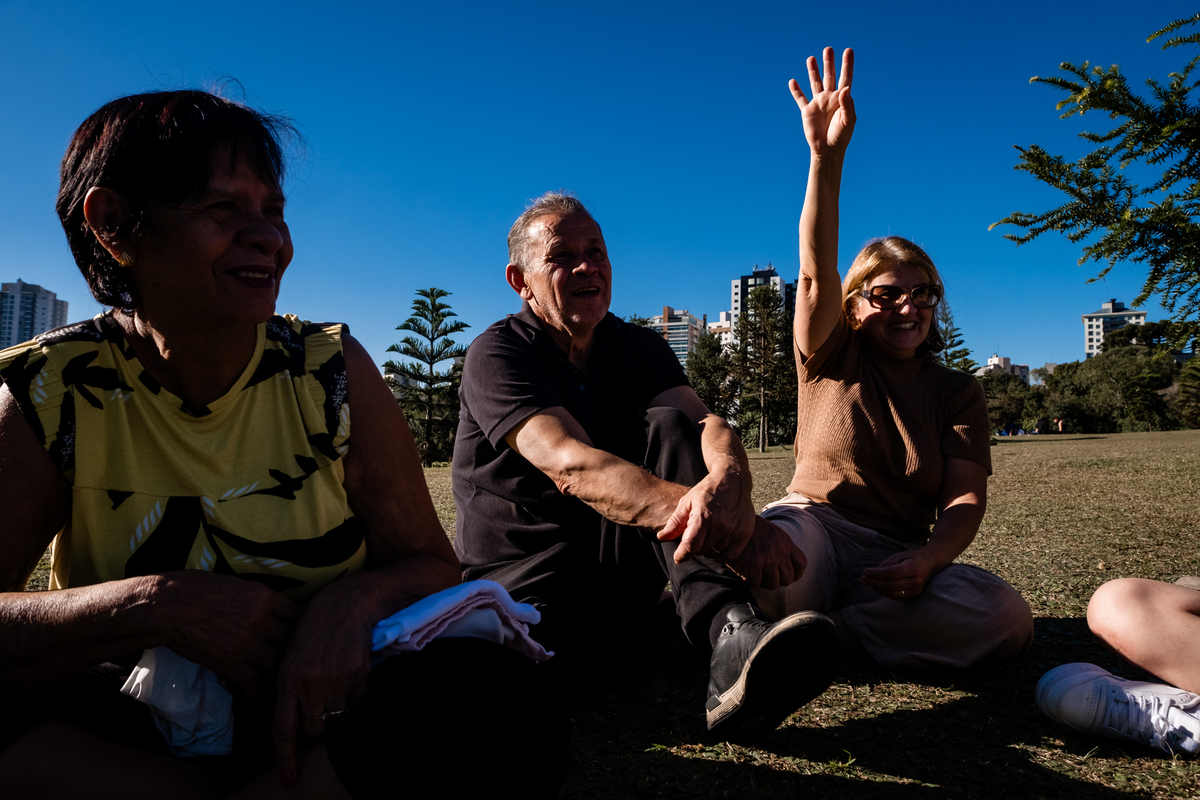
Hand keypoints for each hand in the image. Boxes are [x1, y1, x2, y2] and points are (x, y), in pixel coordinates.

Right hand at [158, 571, 300, 697]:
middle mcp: (262, 621)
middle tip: (302, 662)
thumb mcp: (239, 584)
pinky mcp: (230, 663)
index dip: (304, 627)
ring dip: (282, 674)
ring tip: (288, 682)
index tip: (306, 635)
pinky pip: (254, 682)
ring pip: (278, 665)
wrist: (168, 605)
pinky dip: (261, 691)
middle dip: (298, 652)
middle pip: (293, 641)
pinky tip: (264, 696)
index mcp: (265, 598)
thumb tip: (274, 608)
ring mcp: (247, 644)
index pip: (299, 615)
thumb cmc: (199, 588)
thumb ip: (260, 598)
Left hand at [273, 579, 374, 787]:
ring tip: (336, 686)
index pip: (283, 729)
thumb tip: (295, 718)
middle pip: (314, 729)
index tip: (289, 780)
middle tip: (321, 708)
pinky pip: (357, 702)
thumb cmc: (315, 627)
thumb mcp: (291, 654)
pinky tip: (350, 675)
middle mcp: (308, 685)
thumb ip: (290, 685)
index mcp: (286, 680)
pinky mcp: (357, 676)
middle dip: (318, 726)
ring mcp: (334, 681)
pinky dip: (355, 696)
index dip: (286, 757)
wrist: (346, 604)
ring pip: (337, 719)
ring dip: (338, 712)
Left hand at [657, 467, 754, 564]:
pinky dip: (722, 554)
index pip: (691, 545)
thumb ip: (674, 522)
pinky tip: (717, 544)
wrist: (733, 480)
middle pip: (702, 550)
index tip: (678, 558)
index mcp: (704, 516)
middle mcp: (721, 525)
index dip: (682, 555)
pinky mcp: (745, 533)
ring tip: (708, 534)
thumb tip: (661, 538)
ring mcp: (734, 530)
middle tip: (696, 534)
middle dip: (695, 546)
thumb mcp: (687, 502)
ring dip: (709, 548)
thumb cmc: (707, 491)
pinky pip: (731, 555)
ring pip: (715, 553)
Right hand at [725, 516, 807, 589]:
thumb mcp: (772, 532)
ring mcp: (765, 560)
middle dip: (778, 580)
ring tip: (756, 574)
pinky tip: (745, 572)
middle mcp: (778, 552)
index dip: (796, 573)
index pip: (801, 563)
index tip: (789, 575)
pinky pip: (756, 584)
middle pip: (788, 578)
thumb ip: (781, 547)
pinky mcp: (751, 567)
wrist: (730, 523)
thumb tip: (787, 566)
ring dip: (764, 582)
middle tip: (767, 575)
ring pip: (773, 584)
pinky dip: (751, 581)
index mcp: (785, 542)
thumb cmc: (750, 529)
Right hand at [789, 47, 854, 156]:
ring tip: (811, 58)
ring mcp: (818, 103)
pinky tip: (793, 81)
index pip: (846, 77)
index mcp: (842, 98)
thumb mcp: (848, 121)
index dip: (847, 64)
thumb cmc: (841, 137)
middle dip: (829, 63)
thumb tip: (844, 89)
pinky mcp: (807, 111)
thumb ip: (847, 104)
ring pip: (815, 83)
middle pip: (829, 76)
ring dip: (813, 71)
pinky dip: (796, 90)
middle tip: (828, 49)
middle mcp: (830, 98)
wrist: (827, 150)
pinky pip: (800, 98)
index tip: (848, 51)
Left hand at [860, 549, 936, 600]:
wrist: (931, 563)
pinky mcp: (914, 595)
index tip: (865, 571)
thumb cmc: (913, 557)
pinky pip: (896, 597)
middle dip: (874, 582)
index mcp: (912, 568)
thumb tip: (870, 573)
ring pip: (892, 593)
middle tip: (862, 579)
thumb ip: (886, 564)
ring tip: (867, 583)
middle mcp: (916, 581)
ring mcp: (916, 590)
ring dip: (877, 589)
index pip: (890, 573)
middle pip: (890, 585)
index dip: (876, 574)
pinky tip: (877, 587)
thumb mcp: (899, 555)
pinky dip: (885, 593)